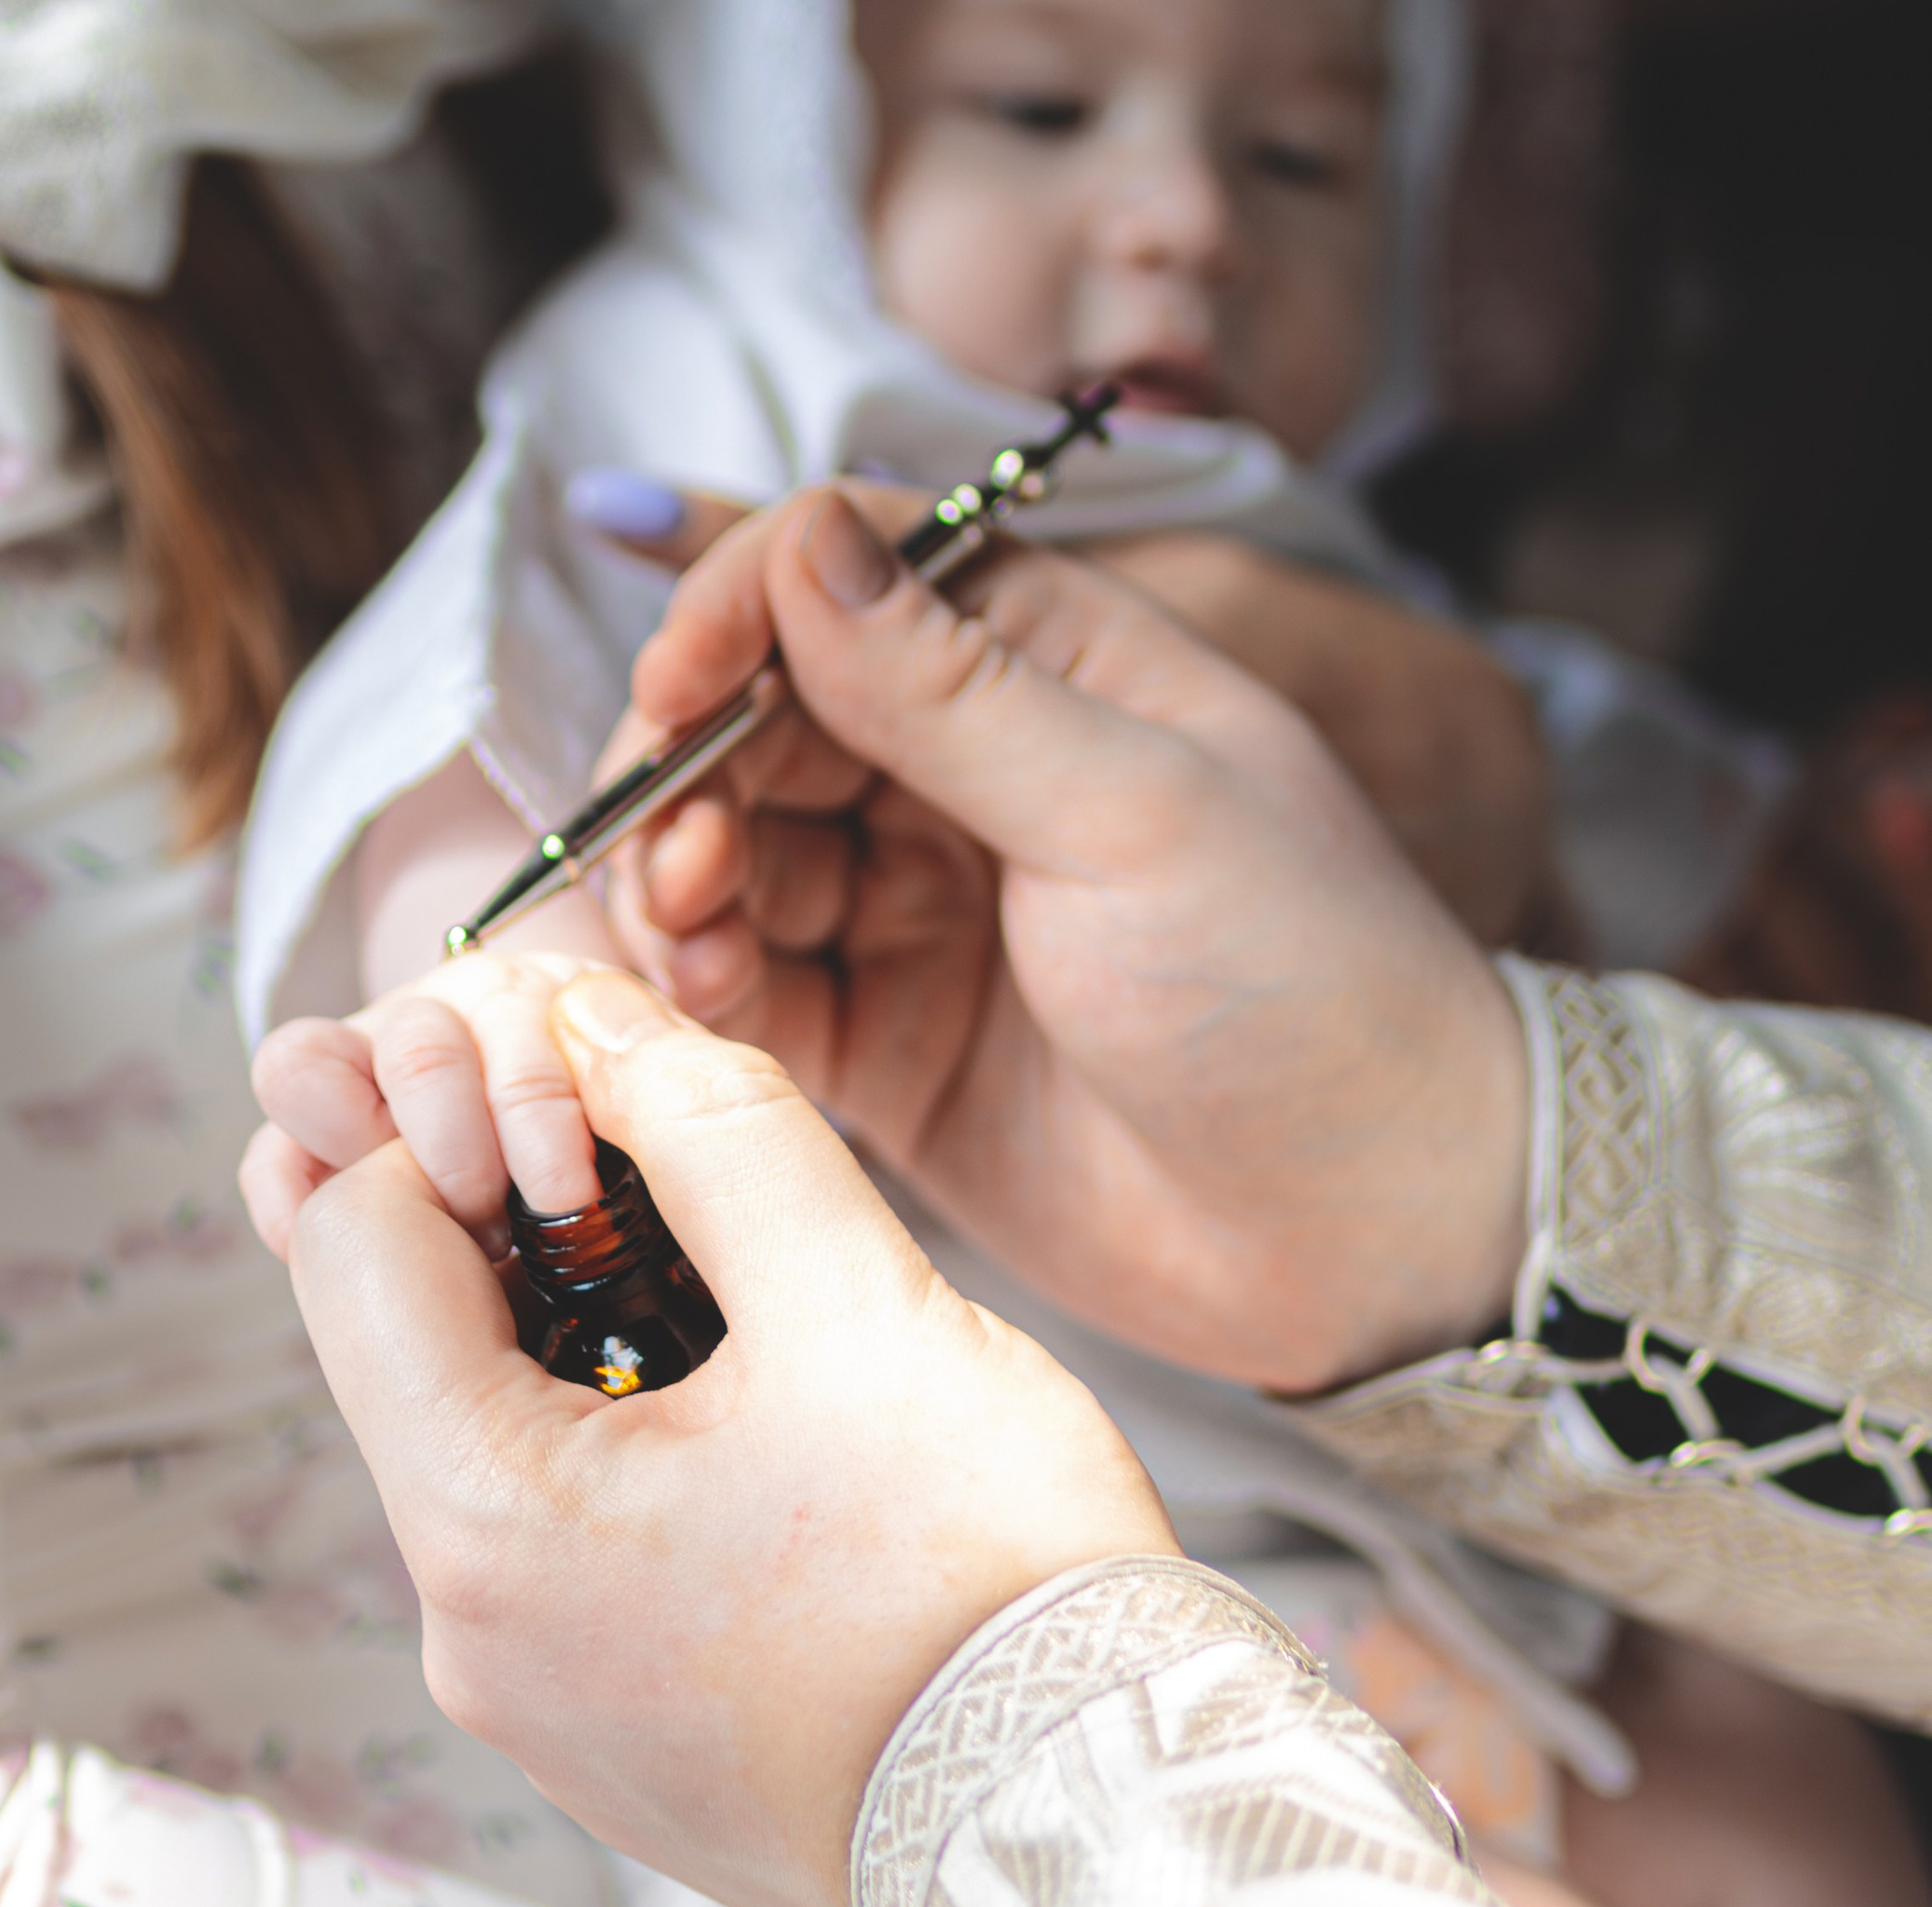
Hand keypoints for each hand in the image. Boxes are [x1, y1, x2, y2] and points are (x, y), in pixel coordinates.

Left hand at [251, 962, 1174, 1906]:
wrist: (1098, 1839)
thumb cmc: (994, 1587)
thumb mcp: (863, 1307)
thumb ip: (715, 1126)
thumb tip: (599, 1018)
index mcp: (484, 1523)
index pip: (350, 1241)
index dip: (444, 1117)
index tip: (578, 1091)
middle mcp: (467, 1634)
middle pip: (408, 1346)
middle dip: (505, 1216)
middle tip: (646, 1165)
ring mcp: (534, 1703)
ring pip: (487, 1444)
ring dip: (569, 1332)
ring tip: (724, 1297)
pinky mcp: (607, 1739)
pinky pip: (552, 1546)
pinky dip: (609, 1445)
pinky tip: (745, 1425)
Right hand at [571, 477, 1557, 951]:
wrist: (1369, 1233)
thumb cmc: (1303, 986)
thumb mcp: (1135, 813)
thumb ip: (953, 691)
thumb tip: (801, 537)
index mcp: (1052, 668)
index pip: (850, 580)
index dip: (740, 612)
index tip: (674, 681)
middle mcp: (971, 778)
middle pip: (767, 719)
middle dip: (695, 766)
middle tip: (674, 841)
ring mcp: (923, 912)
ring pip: (741, 853)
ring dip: (686, 876)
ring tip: (690, 924)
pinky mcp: (889, 1042)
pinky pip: (755, 985)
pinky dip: (706, 980)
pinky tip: (704, 991)